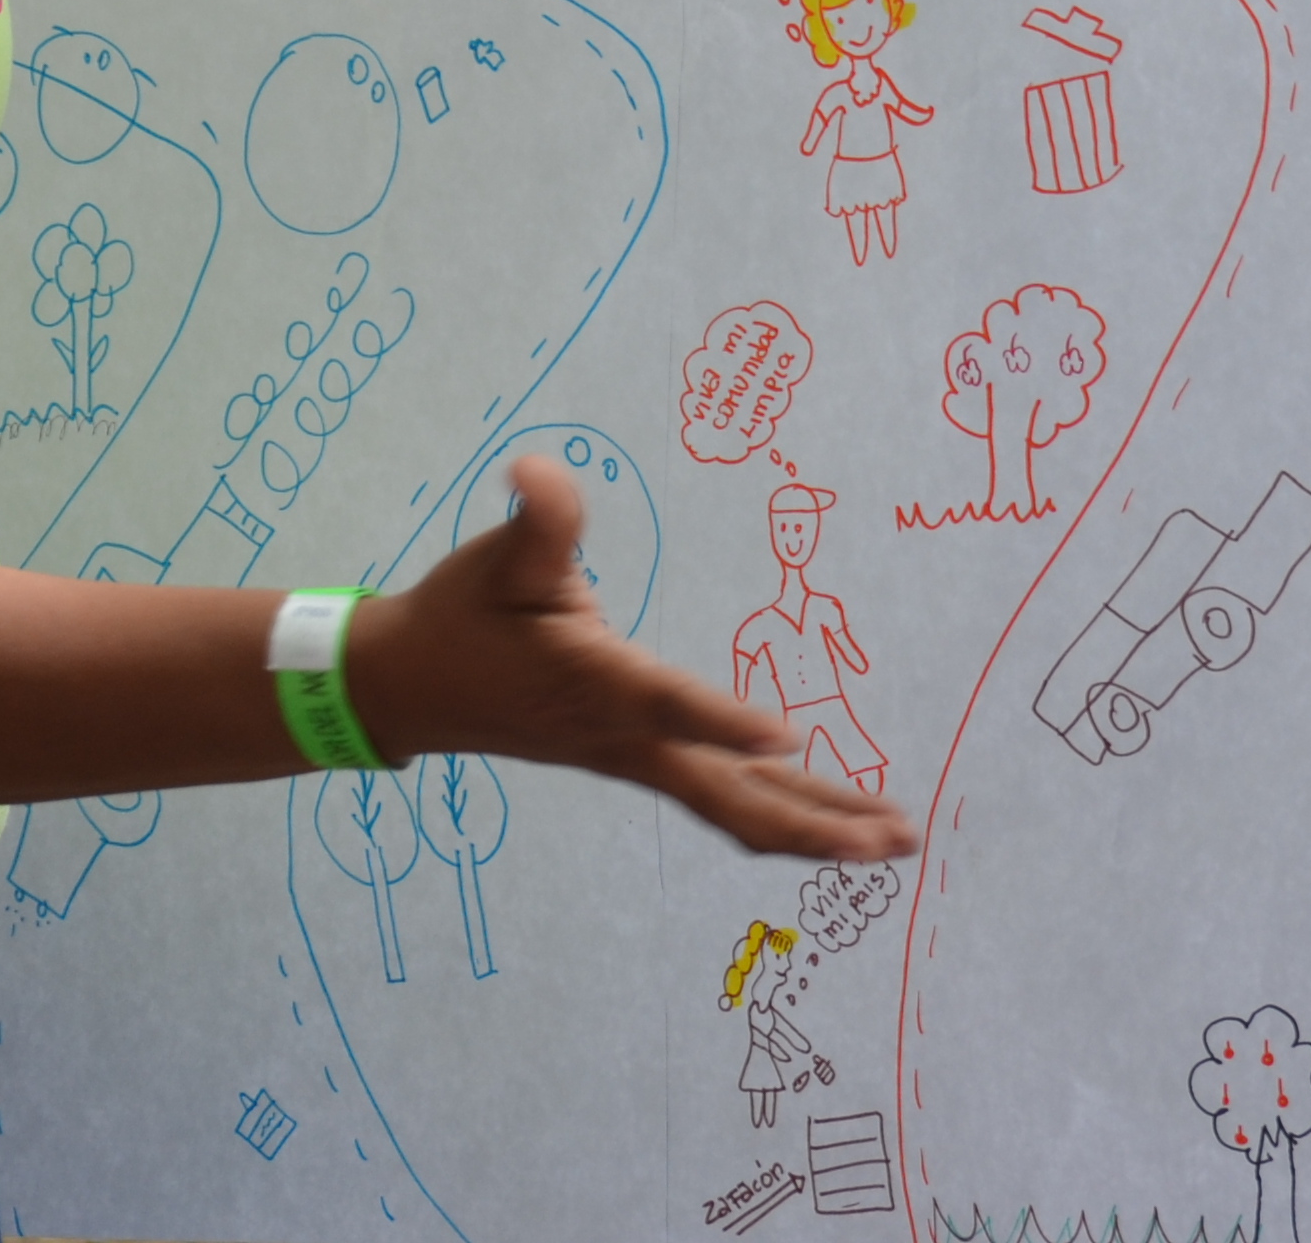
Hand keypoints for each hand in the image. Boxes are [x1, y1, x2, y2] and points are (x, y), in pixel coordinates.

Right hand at [350, 459, 917, 861]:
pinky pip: (722, 799)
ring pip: (737, 808)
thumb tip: (538, 471)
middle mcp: (628, 739)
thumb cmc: (463, 616)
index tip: (790, 733)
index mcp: (599, 685)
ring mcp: (637, 760)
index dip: (724, 721)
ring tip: (894, 840)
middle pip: (731, 796)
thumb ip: (536, 520)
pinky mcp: (640, 761)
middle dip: (815, 820)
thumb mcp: (497, 560)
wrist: (415, 688)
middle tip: (895, 838)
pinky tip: (827, 818)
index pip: (668, 705)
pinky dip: (781, 812)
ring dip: (816, 827)